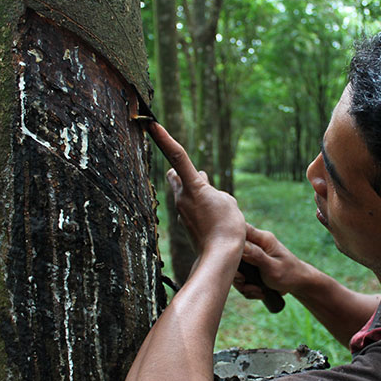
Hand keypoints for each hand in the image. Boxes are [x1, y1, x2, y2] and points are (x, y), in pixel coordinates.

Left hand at [149, 122, 244, 254]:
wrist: (220, 256)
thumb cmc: (228, 226)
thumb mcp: (228, 201)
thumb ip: (213, 190)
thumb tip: (205, 188)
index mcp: (193, 187)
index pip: (177, 157)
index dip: (164, 139)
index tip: (152, 125)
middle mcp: (182, 197)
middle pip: (174, 175)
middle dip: (181, 171)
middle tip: (199, 175)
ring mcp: (182, 212)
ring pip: (184, 192)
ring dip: (195, 190)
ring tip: (214, 203)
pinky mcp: (185, 224)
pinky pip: (191, 207)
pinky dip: (199, 206)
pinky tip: (214, 217)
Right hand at [233, 223, 311, 298]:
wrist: (298, 285)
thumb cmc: (290, 274)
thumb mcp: (272, 267)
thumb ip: (256, 256)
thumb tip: (240, 245)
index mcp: (262, 239)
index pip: (241, 229)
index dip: (229, 238)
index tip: (227, 255)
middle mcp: (256, 245)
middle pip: (233, 253)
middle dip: (236, 272)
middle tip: (244, 281)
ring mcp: (253, 256)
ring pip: (235, 268)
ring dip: (243, 284)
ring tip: (256, 290)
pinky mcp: (252, 267)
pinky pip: (241, 277)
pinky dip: (248, 288)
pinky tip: (259, 292)